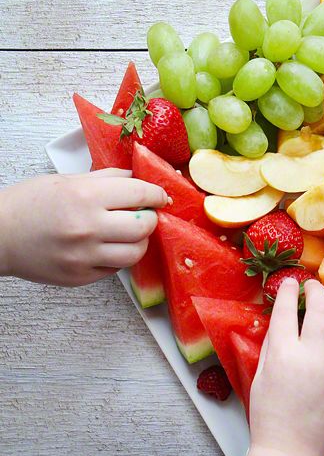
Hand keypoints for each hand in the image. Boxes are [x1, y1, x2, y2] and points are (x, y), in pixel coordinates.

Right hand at [0, 169, 166, 285]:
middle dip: (151, 218)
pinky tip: (108, 245)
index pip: (141, 193)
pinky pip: (116, 268)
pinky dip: (119, 256)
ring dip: (139, 241)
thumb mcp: (69, 179)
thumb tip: (141, 178)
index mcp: (86, 196)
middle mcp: (88, 227)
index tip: (161, 196)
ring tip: (129, 232)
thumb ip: (109, 179)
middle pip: (144, 226)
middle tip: (146, 214)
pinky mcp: (80, 276)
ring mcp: (84, 256)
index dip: (157, 194)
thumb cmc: (30, 203)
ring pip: (136, 252)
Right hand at [246, 279, 323, 455]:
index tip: (289, 283)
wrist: (291, 448)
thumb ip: (274, 341)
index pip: (288, 310)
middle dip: (316, 291)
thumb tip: (285, 316)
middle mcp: (314, 358)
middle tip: (312, 286)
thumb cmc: (270, 413)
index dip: (289, 291)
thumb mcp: (262, 371)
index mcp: (285, 355)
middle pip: (321, 309)